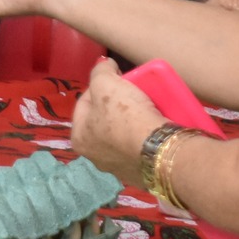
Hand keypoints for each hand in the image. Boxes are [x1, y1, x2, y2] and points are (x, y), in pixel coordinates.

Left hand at [71, 59, 165, 190]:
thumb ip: (100, 71)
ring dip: (130, 121)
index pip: (85, 102)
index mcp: (79, 138)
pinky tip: (152, 126)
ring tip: (144, 107)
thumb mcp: (106, 83)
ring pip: (122, 134)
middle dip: (115, 105)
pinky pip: (139, 147)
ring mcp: (118, 167)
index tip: (117, 78)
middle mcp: (94, 157)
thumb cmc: (126, 116)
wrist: (159, 149)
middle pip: (103, 119)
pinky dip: (144, 135)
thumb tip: (104, 65)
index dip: (100, 85)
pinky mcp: (140, 172)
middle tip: (131, 93)